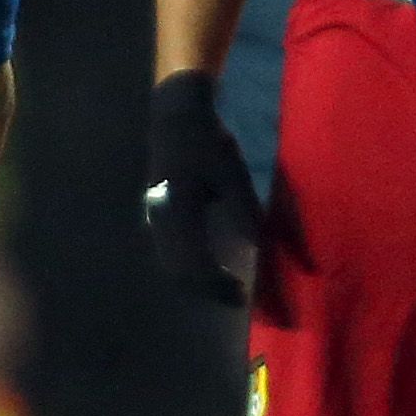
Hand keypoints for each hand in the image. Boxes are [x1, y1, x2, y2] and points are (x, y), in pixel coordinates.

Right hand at [139, 70, 260, 304]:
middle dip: (208, 290)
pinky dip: (189, 267)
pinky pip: (169, 252)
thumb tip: (261, 248)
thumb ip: (245, 214)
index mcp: (177, 213)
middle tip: (237, 298)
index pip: (195, 265)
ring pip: (171, 265)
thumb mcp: (232, 177)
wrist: (177, 118)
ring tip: (225, 288)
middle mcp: (160, 221)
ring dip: (197, 282)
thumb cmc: (207, 144)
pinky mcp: (156, 215)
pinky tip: (209, 267)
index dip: (218, 286)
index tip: (242, 297)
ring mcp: (153, 219)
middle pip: (179, 272)